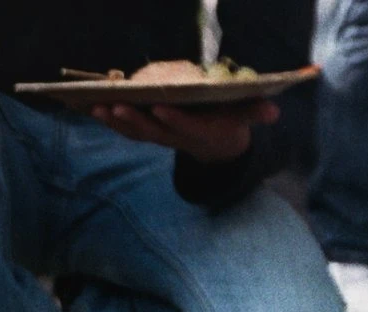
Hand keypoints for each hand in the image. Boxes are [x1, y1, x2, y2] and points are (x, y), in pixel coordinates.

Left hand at [91, 99, 278, 162]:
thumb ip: (255, 113)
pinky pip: (127, 130)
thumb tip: (274, 111)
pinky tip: (92, 110)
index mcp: (201, 133)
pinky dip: (110, 121)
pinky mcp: (150, 133)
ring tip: (96, 108)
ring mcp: (161, 137)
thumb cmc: (230, 125)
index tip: (160, 109)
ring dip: (116, 122)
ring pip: (136, 133)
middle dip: (134, 120)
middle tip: (116, 107)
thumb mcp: (245, 119)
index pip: (186, 127)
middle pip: (154, 132)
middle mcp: (178, 138)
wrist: (217, 149)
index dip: (173, 120)